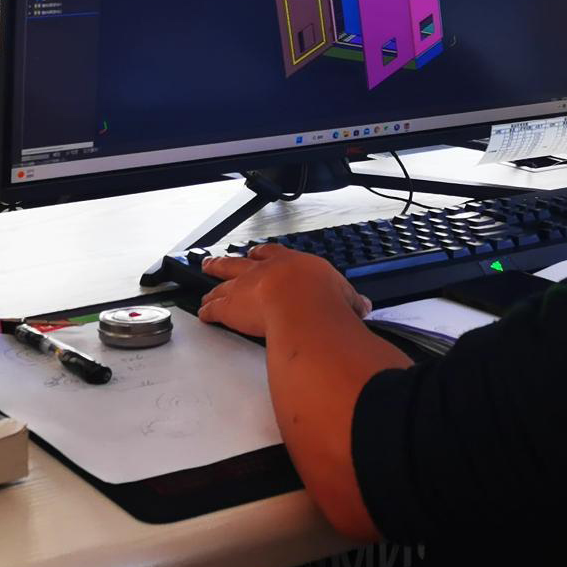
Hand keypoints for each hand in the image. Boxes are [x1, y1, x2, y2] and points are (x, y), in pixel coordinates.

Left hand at [198, 245, 371, 337]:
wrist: (302, 305)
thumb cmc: (322, 298)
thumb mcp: (344, 295)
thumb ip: (349, 300)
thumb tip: (362, 306)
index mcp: (291, 263)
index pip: (273, 254)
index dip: (263, 254)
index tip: (257, 253)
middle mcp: (265, 271)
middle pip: (239, 262)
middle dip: (226, 262)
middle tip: (214, 262)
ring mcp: (245, 287)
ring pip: (223, 282)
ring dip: (213, 285)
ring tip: (206, 289)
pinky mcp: (231, 306)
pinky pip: (215, 307)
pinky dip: (208, 310)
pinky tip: (204, 313)